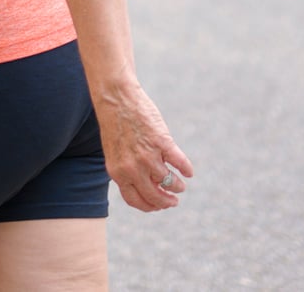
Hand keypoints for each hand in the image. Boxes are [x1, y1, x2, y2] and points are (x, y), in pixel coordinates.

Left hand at [96, 83, 193, 211]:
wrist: (116, 98)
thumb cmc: (115, 123)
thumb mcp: (115, 152)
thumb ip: (125, 169)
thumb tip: (144, 184)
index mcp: (117, 172)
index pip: (135, 200)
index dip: (150, 206)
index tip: (159, 205)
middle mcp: (132, 168)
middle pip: (154, 196)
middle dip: (166, 202)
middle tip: (174, 200)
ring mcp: (147, 156)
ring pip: (169, 181)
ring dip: (177, 186)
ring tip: (181, 185)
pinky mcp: (161, 142)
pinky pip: (179, 162)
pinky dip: (186, 169)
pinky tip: (188, 171)